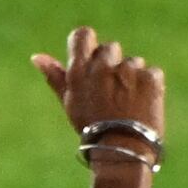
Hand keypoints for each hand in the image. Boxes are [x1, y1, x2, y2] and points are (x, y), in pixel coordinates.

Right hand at [34, 26, 164, 149]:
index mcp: (79, 70)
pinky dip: (148, 86)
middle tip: (111, 93)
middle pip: (110, 48)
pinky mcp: (150, 77)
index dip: (88, 44)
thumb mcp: (70, 102)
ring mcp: (128, 71)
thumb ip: (55, 76)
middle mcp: (103, 66)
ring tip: (127, 103)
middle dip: (112, 65)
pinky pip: (150, 73)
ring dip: (131, 78)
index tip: (92, 60)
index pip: (83, 35)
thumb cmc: (92, 128)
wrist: (123, 152)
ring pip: (132, 62)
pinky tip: (142, 104)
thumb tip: (36, 57)